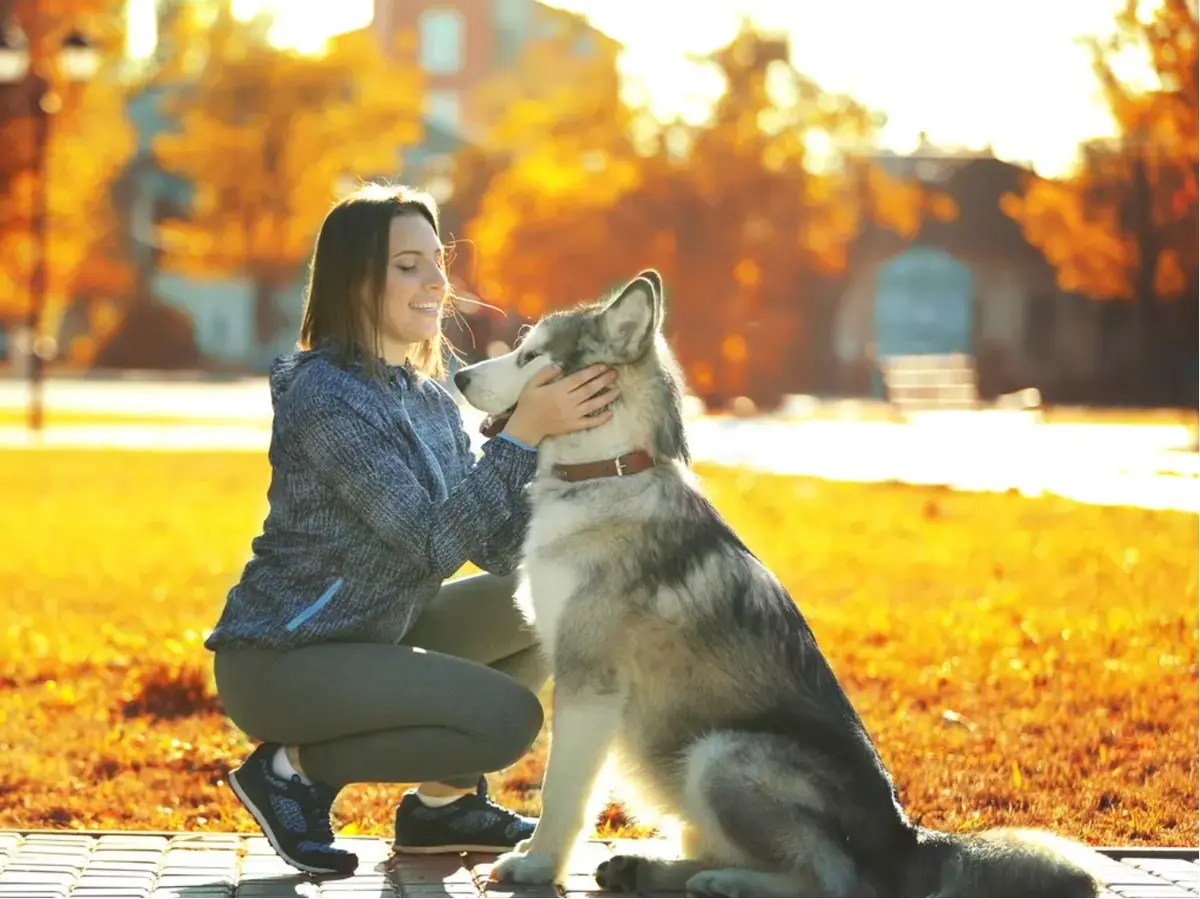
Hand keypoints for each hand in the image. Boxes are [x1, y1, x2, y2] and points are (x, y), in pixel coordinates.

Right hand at [503, 364, 617, 446]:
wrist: (526, 427)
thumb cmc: (528, 403)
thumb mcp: (531, 384)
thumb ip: (545, 373)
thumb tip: (560, 366)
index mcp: (558, 390)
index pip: (578, 379)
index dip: (591, 372)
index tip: (602, 366)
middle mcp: (567, 402)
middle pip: (589, 390)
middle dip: (603, 381)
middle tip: (615, 374)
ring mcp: (572, 415)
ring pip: (593, 405)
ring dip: (606, 398)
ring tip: (617, 390)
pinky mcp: (573, 426)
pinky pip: (590, 423)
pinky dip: (601, 419)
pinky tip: (611, 414)